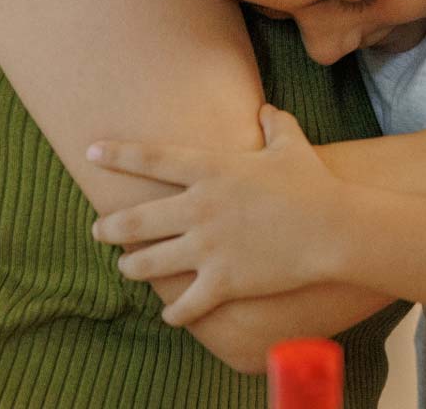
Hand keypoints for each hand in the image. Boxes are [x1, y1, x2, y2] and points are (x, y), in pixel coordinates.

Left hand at [87, 105, 344, 326]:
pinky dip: (174, 312)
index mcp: (211, 170)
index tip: (91, 153)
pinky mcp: (223, 281)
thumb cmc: (313, 184)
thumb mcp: (291, 145)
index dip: (117, 155)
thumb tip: (266, 110)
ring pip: (148, 264)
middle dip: (109, 228)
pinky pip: (185, 304)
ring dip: (131, 268)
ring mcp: (208, 247)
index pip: (151, 159)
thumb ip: (274, 124)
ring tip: (127, 269)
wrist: (334, 228)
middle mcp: (200, 208)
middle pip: (135, 221)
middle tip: (98, 231)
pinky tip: (169, 314)